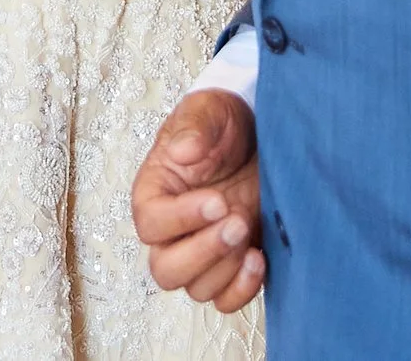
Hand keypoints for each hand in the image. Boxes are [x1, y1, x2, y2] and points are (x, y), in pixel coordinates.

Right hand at [133, 88, 265, 312]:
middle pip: (165, 270)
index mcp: (154, 193)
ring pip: (197, 288)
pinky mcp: (231, 265)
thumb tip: (184, 151)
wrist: (259, 137)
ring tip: (249, 230)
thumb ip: (194, 126)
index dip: (181, 219)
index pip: (151, 223)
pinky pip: (225, 299)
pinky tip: (260, 258)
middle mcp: (172, 231)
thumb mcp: (208, 111)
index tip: (217, 201)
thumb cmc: (223, 124)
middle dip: (204, 252)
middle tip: (237, 222)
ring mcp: (202, 252)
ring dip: (226, 268)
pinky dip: (242, 289)